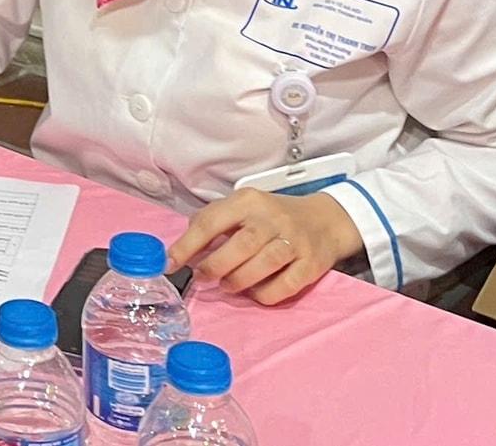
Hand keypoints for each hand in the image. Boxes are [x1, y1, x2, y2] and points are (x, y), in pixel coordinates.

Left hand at [168, 187, 362, 304]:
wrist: (324, 220)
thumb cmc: (273, 216)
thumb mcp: (243, 207)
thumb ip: (216, 220)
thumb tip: (186, 246)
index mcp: (247, 201)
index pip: (211, 221)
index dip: (188, 244)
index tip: (170, 262)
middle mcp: (271, 218)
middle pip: (240, 245)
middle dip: (215, 265)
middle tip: (202, 278)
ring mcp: (294, 241)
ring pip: (263, 264)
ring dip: (239, 280)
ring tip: (226, 285)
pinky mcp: (312, 264)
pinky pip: (286, 285)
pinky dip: (265, 294)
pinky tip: (254, 293)